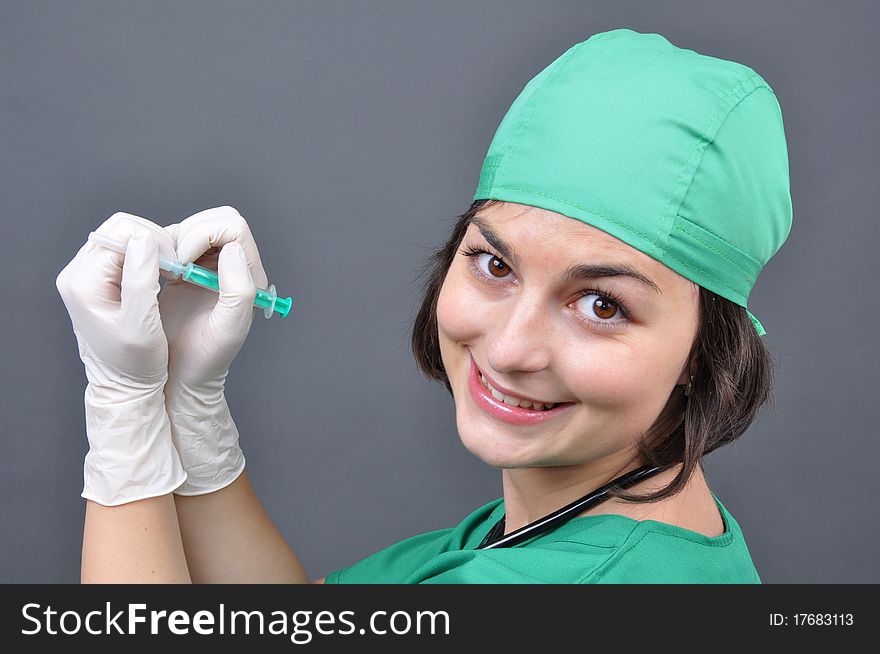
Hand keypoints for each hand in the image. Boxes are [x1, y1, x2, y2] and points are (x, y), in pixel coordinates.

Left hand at [55, 212, 186, 505]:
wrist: (126, 387)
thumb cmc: (136, 364)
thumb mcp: (142, 324)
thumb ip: (141, 279)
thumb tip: (145, 238)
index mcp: (84, 281)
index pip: (123, 232)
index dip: (157, 242)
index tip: (178, 267)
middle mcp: (80, 272)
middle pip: (122, 227)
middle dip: (155, 241)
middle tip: (176, 269)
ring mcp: (89, 274)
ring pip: (126, 236)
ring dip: (154, 249)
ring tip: (170, 275)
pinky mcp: (101, 278)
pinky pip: (128, 251)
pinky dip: (149, 257)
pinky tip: (162, 278)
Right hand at [158, 206, 268, 494]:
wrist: (183, 375)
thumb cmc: (207, 357)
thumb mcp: (230, 328)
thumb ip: (238, 288)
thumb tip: (232, 248)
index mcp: (249, 274)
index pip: (232, 227)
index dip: (204, 234)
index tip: (184, 262)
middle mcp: (233, 265)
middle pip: (214, 220)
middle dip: (188, 233)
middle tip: (172, 264)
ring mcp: (210, 266)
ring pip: (193, 228)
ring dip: (173, 241)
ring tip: (164, 273)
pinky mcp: (187, 270)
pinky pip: (175, 242)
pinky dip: (162, 249)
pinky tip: (158, 275)